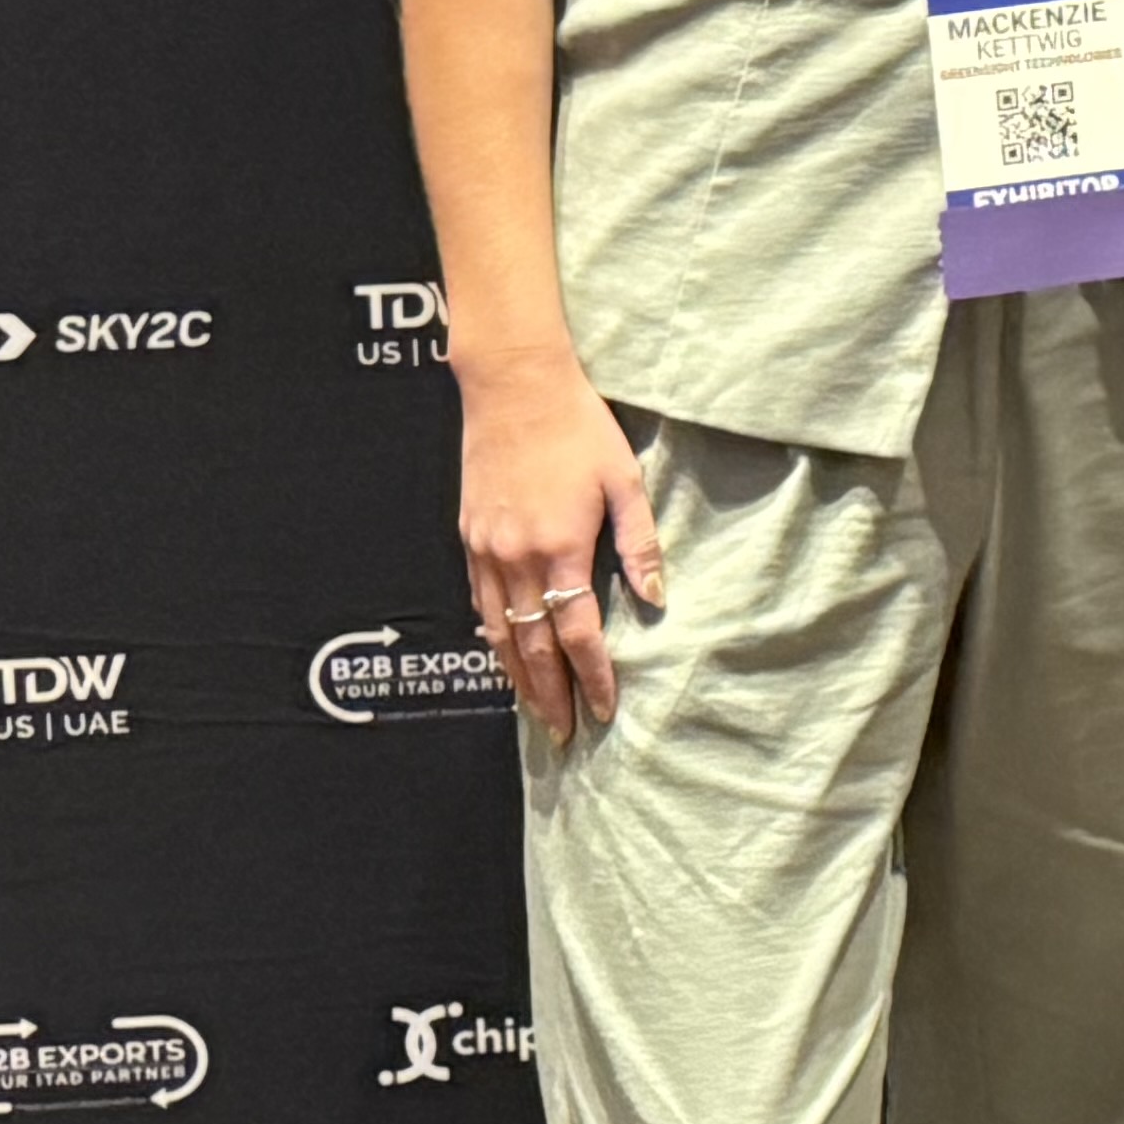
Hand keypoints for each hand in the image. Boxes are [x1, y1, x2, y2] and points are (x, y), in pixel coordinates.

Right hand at [459, 349, 663, 734]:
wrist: (514, 388)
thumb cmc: (579, 429)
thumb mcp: (624, 481)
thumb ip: (640, 543)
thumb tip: (655, 598)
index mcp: (561, 549)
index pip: (579, 635)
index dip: (593, 678)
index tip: (605, 710)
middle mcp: (516, 560)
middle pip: (532, 648)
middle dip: (550, 695)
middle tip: (563, 735)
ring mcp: (485, 551)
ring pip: (498, 634)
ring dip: (517, 678)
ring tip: (535, 710)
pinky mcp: (468, 538)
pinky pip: (478, 604)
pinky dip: (492, 639)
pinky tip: (504, 656)